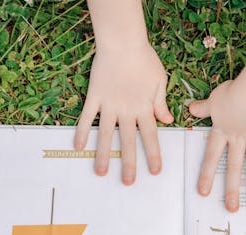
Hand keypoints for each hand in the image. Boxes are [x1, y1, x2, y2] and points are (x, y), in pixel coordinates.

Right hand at [74, 42, 172, 184]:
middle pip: (128, 142)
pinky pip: (86, 117)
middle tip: (128, 182)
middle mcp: (127, 110)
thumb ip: (161, 103)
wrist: (123, 42)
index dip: (153, 154)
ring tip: (100, 172)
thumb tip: (169, 121)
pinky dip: (81, 132)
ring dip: (103, 155)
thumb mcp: (160, 81)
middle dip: (129, 163)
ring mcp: (109, 105)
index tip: (155, 171)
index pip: (151, 136)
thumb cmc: (144, 59)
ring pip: (105, 135)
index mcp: (145, 108)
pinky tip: (76, 147)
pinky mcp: (95, 97)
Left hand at [188, 79, 245, 211]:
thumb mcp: (214, 99)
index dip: (207, 175)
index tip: (203, 192)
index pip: (212, 157)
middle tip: (231, 209)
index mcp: (222, 132)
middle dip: (232, 189)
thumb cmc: (233, 91)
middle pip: (233, 167)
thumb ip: (204, 108)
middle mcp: (238, 139)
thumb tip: (191, 109)